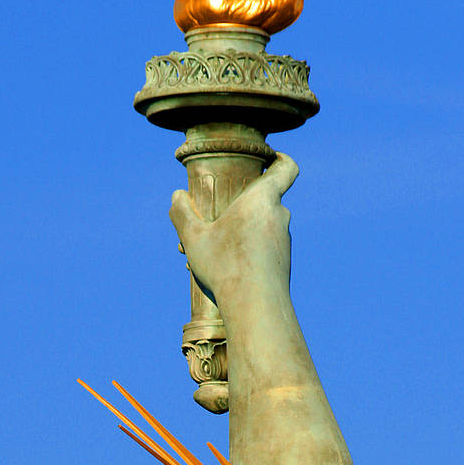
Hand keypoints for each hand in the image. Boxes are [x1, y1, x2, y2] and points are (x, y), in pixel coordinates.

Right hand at [168, 153, 298, 305]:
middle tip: (224, 213)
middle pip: (269, 199)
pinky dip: (253, 251)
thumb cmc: (226, 265)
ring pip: (266, 226)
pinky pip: (267, 248)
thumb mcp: (194, 238)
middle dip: (248, 203)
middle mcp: (279, 216)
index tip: (269, 159)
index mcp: (263, 198)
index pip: (286, 168)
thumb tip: (177, 196)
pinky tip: (231, 268)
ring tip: (220, 248)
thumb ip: (182, 213)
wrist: (255, 306)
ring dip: (248, 230)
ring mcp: (284, 241)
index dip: (280, 160)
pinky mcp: (284, 263)